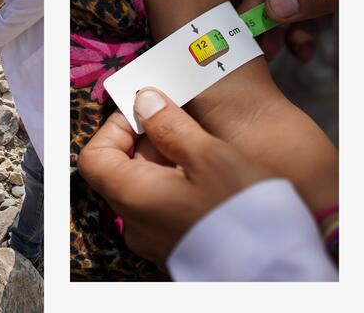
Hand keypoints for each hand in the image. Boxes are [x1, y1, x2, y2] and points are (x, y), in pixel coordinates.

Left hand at [78, 87, 270, 263]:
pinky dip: (179, 182)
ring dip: (168, 159)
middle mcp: (135, 221)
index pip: (94, 157)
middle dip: (149, 139)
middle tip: (183, 121)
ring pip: (148, 185)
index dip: (114, 129)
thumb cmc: (243, 214)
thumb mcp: (210, 157)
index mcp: (132, 196)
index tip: (145, 113)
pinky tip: (211, 174)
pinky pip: (166, 204)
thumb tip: (144, 101)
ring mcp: (155, 236)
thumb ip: (171, 126)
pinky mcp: (176, 243)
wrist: (279, 272)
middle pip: (123, 168)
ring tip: (203, 145)